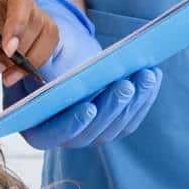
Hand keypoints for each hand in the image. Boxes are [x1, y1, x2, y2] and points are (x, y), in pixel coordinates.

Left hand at [0, 0, 58, 85]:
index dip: (18, 21)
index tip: (7, 48)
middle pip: (34, 18)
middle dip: (19, 49)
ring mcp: (20, 14)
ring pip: (43, 33)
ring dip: (27, 60)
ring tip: (0, 75)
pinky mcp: (24, 34)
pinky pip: (42, 46)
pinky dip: (30, 64)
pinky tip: (9, 75)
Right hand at [7, 0, 162, 149]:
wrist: (65, 52)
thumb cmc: (48, 52)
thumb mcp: (41, 54)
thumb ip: (41, 63)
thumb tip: (51, 76)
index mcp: (34, 124)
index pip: (50, 134)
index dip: (70, 124)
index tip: (89, 107)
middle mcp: (62, 136)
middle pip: (88, 133)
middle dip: (110, 108)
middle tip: (125, 86)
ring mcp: (89, 133)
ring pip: (114, 127)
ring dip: (133, 102)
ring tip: (146, 75)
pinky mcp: (111, 125)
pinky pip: (130, 119)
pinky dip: (144, 98)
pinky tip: (153, 75)